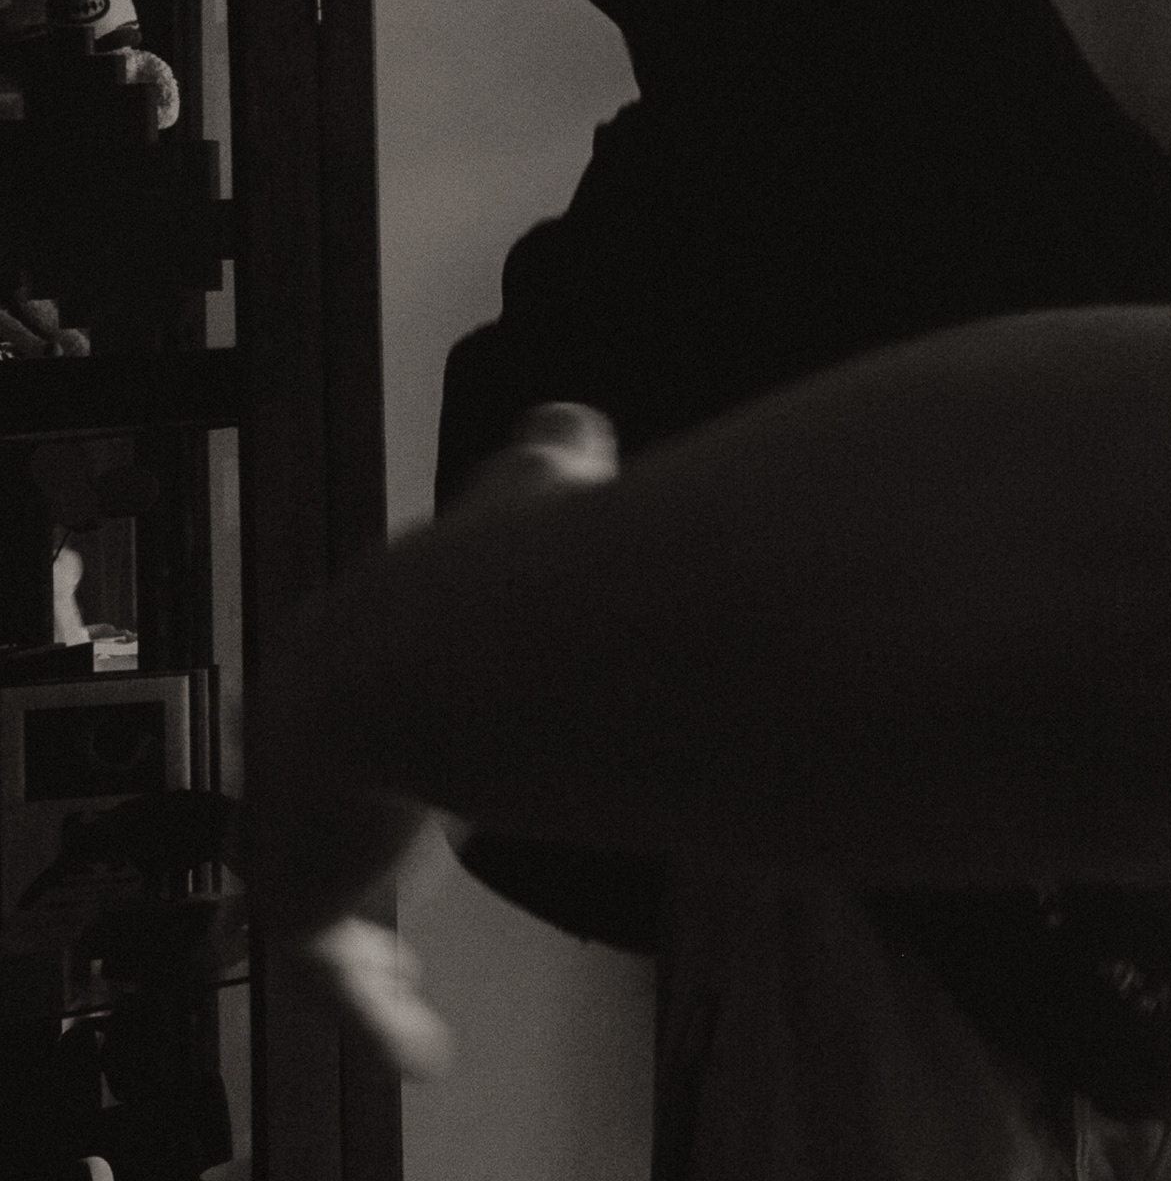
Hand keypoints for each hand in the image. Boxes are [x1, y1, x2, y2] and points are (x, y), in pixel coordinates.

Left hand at [258, 404, 622, 1082]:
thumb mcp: (536, 489)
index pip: (358, 697)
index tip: (422, 768)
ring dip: (368, 944)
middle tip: (409, 867)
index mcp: (355, 640)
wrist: (444, 649)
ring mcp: (293, 814)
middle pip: (324, 801)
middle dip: (361, 838)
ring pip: (326, 896)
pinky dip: (384, 1015)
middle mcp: (307, 726)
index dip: (398, 730)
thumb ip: (549, 464)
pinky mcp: (303, 891)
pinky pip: (341, 975)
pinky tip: (429, 1051)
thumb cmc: (503, 572)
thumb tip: (571, 426)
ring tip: (410, 995)